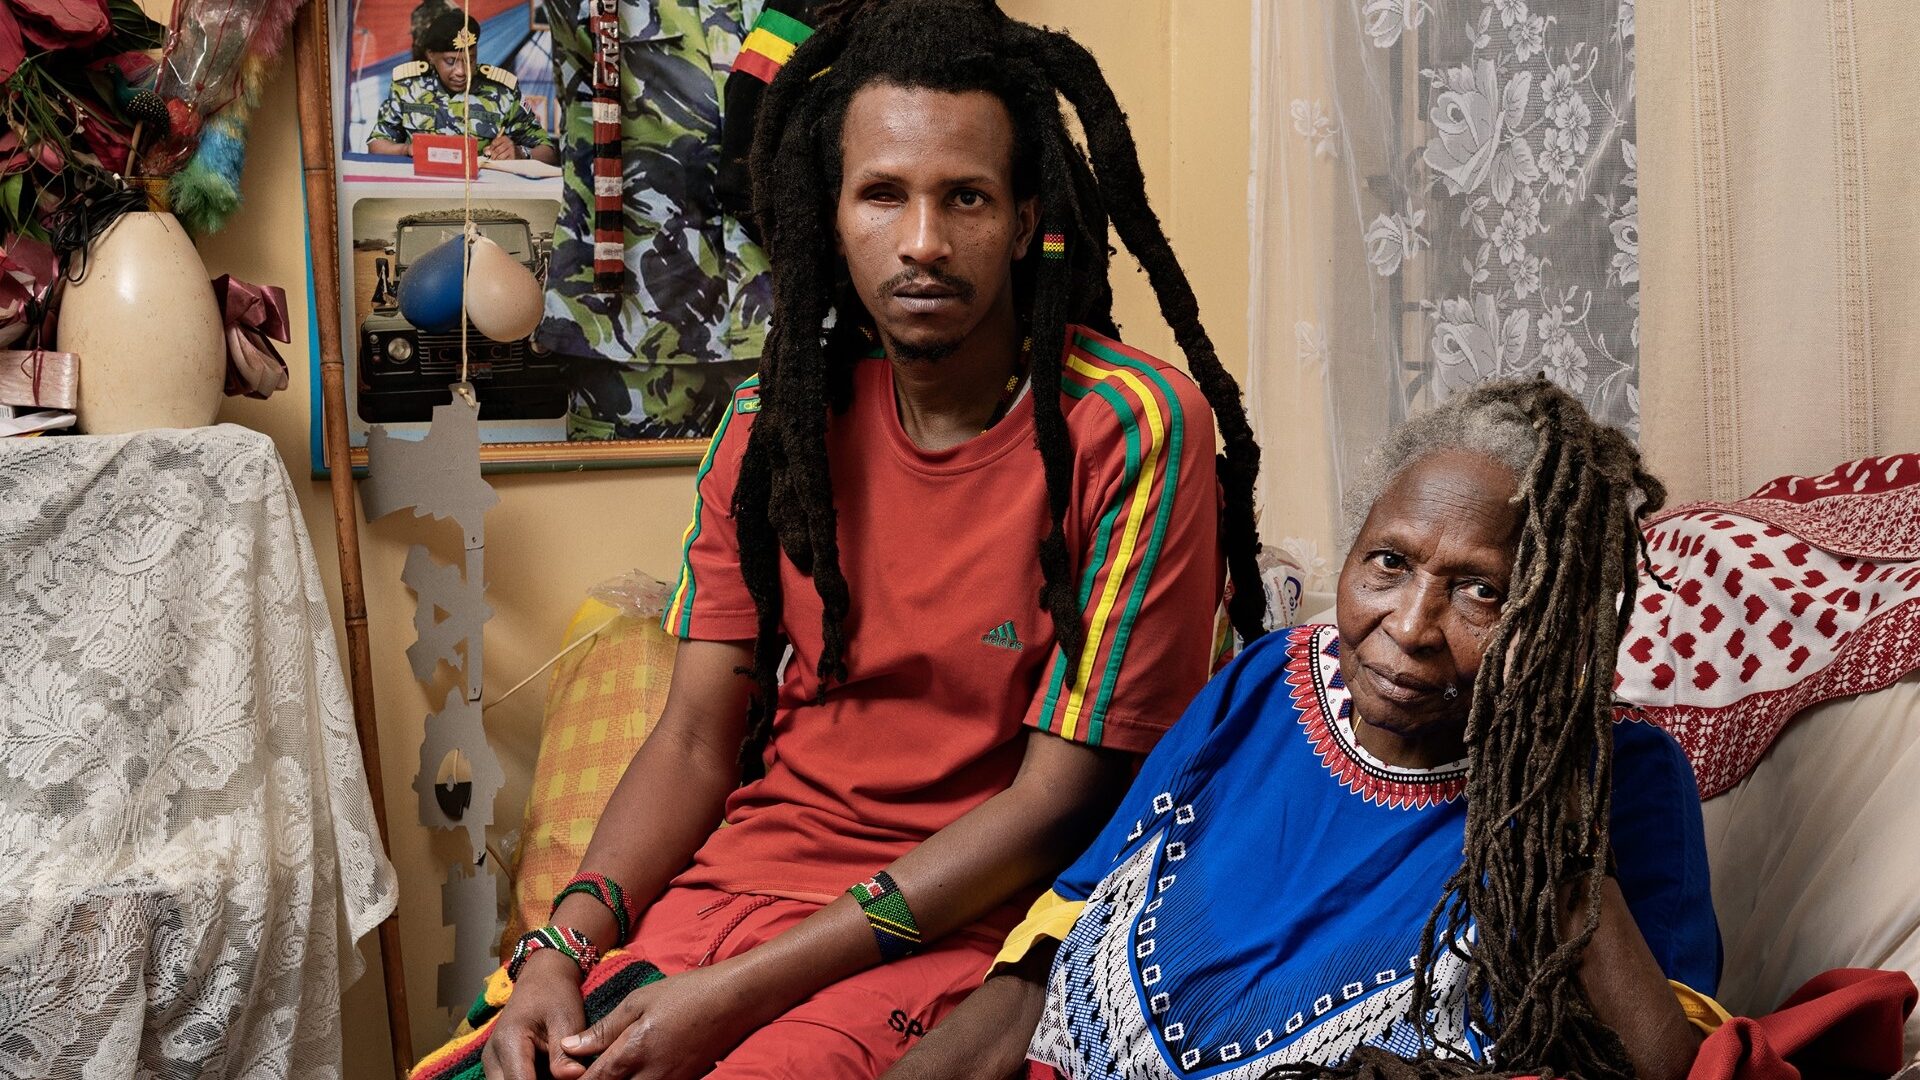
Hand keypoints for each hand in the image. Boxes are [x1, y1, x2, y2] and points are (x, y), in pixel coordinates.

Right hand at [481, 951, 588, 1079]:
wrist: (541, 978)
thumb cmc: (555, 994)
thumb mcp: (566, 1019)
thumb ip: (565, 1052)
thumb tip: (575, 1077)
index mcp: (508, 1041)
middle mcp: (493, 1056)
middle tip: (565, 1077)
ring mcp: (492, 1063)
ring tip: (559, 1070)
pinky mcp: (498, 1066)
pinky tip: (551, 1071)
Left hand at [486, 134, 518, 159]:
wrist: (516, 152)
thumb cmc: (505, 148)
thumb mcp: (498, 144)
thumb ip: (491, 147)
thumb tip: (486, 152)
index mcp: (504, 138)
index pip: (494, 143)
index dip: (490, 148)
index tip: (488, 152)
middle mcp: (509, 143)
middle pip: (497, 150)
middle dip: (492, 155)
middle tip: (491, 158)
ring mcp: (512, 151)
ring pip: (500, 157)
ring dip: (496, 160)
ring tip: (495, 160)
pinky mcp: (513, 157)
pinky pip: (504, 161)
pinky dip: (501, 162)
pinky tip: (500, 162)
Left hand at [563, 961, 774, 1079]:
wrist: (733, 1001)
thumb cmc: (685, 993)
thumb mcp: (639, 1001)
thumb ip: (603, 1029)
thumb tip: (569, 1047)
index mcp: (634, 1051)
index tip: (562, 1077)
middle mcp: (650, 1075)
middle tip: (587, 1073)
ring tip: (610, 1071)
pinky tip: (634, 1071)